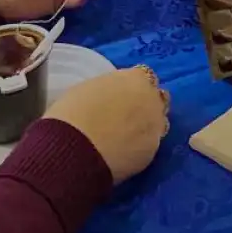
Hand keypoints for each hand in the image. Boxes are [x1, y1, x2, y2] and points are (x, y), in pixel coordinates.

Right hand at [47, 66, 168, 186]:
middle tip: (127, 118)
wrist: (73, 147)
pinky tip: (124, 155)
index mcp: (136, 78)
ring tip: (127, 138)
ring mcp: (155, 125)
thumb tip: (113, 98)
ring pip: (158, 122)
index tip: (122, 98)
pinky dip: (140, 148)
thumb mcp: (90, 88)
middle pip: (156, 98)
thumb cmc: (73, 113)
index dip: (132, 88)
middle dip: (145, 105)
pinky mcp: (152, 151)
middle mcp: (152, 98)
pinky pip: (150, 145)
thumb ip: (110, 89)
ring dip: (147, 126)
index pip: (143, 77)